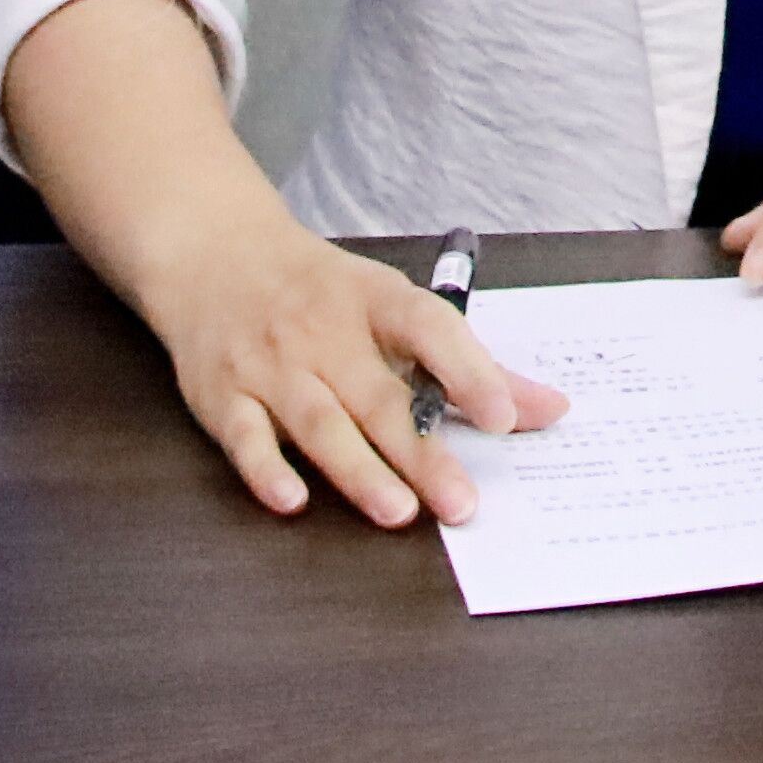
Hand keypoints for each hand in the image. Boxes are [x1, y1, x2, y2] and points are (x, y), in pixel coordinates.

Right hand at [128, 219, 564, 526]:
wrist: (213, 251)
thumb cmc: (321, 292)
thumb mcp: (393, 308)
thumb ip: (469, 365)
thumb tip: (549, 409)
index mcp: (376, 301)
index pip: (430, 329)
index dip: (469, 371)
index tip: (503, 416)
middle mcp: (324, 331)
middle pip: (379, 397)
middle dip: (422, 452)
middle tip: (462, 503)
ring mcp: (271, 364)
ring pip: (319, 421)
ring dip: (358, 469)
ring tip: (398, 511)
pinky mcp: (224, 395)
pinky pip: (244, 436)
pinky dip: (266, 468)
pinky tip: (293, 501)